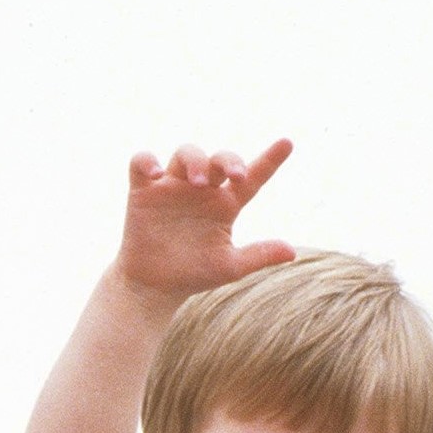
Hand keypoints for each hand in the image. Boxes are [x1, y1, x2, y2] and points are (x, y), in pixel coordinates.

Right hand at [117, 139, 295, 298]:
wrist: (152, 288)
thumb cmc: (191, 276)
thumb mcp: (229, 267)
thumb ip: (259, 256)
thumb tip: (292, 252)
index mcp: (225, 205)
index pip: (253, 177)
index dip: (271, 160)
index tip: (287, 144)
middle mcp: (201, 192)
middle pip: (219, 159)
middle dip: (229, 160)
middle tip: (234, 176)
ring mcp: (171, 189)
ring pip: (186, 153)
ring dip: (196, 160)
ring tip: (196, 182)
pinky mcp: (143, 193)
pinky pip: (141, 163)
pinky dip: (146, 162)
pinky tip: (155, 175)